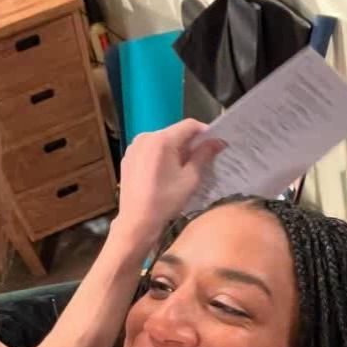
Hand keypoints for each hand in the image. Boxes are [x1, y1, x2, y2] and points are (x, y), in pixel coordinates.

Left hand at [112, 119, 225, 245]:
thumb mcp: (190, 179)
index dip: (205, 133)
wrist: (137, 222)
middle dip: (189, 143)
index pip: (189, 125)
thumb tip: (218, 141)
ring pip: (162, 140)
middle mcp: (145, 137)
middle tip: (199, 160)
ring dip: (174, 149)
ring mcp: (134, 147)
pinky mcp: (128, 157)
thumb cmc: (165, 201)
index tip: (214, 145)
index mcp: (162, 139)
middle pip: (174, 132)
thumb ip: (204, 155)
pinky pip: (149, 149)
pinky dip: (160, 156)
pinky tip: (164, 173)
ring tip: (181, 169)